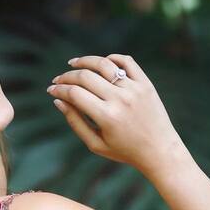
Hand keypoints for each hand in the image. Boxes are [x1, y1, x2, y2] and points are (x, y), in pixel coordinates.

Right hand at [47, 54, 183, 176]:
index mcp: (106, 117)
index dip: (59, 90)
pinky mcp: (145, 83)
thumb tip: (58, 101)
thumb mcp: (96, 144)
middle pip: (85, 76)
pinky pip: (126, 61)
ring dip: (85, 61)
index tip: (51, 90)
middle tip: (59, 79)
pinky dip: (111, 58)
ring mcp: (134, 88)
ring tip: (74, 64)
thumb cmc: (124, 151)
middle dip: (67, 76)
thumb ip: (75, 122)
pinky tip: (101, 63)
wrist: (159, 150)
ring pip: (103, 64)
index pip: (75, 94)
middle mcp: (120, 99)